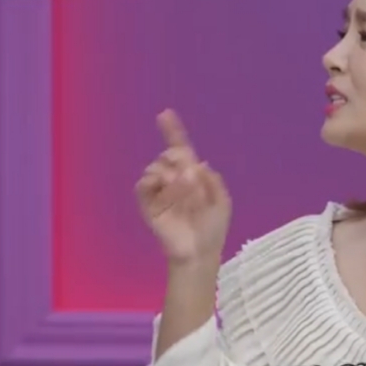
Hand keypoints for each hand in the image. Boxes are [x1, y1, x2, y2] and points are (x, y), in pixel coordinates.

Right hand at [136, 109, 230, 263]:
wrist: (200, 251)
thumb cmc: (213, 228)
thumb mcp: (222, 201)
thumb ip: (212, 180)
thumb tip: (195, 163)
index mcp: (192, 176)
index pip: (181, 149)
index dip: (173, 132)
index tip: (164, 114)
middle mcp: (174, 180)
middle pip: (168, 155)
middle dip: (178, 158)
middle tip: (190, 175)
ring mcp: (160, 191)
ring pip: (155, 167)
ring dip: (171, 174)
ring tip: (183, 187)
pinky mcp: (148, 204)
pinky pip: (143, 184)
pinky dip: (153, 181)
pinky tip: (165, 186)